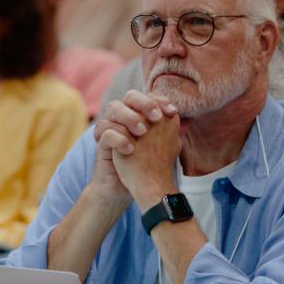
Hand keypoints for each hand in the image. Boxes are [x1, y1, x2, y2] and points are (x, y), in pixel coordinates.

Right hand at [92, 90, 177, 210]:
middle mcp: (125, 118)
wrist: (130, 188)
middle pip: (130, 96)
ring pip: (114, 108)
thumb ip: (168, 132)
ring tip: (142, 133)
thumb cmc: (147, 165)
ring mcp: (112, 129)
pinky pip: (105, 132)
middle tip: (156, 118)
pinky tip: (130, 149)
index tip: (173, 112)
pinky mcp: (103, 144)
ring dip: (130, 117)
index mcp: (140, 115)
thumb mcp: (161, 147)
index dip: (160, 100)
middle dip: (144, 103)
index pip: (147, 96)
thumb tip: (181, 121)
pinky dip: (118, 138)